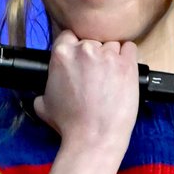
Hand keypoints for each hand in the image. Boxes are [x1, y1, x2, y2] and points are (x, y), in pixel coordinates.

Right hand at [33, 31, 139, 152]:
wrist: (94, 138)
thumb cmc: (69, 125)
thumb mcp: (44, 105)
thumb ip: (44, 89)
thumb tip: (45, 91)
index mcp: (61, 54)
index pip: (69, 36)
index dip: (75, 47)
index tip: (80, 60)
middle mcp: (84, 50)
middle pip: (92, 41)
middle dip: (94, 55)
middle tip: (95, 75)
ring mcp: (107, 55)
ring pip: (111, 44)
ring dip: (111, 57)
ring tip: (110, 78)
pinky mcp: (127, 64)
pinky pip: (129, 48)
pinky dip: (127, 57)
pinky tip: (123, 72)